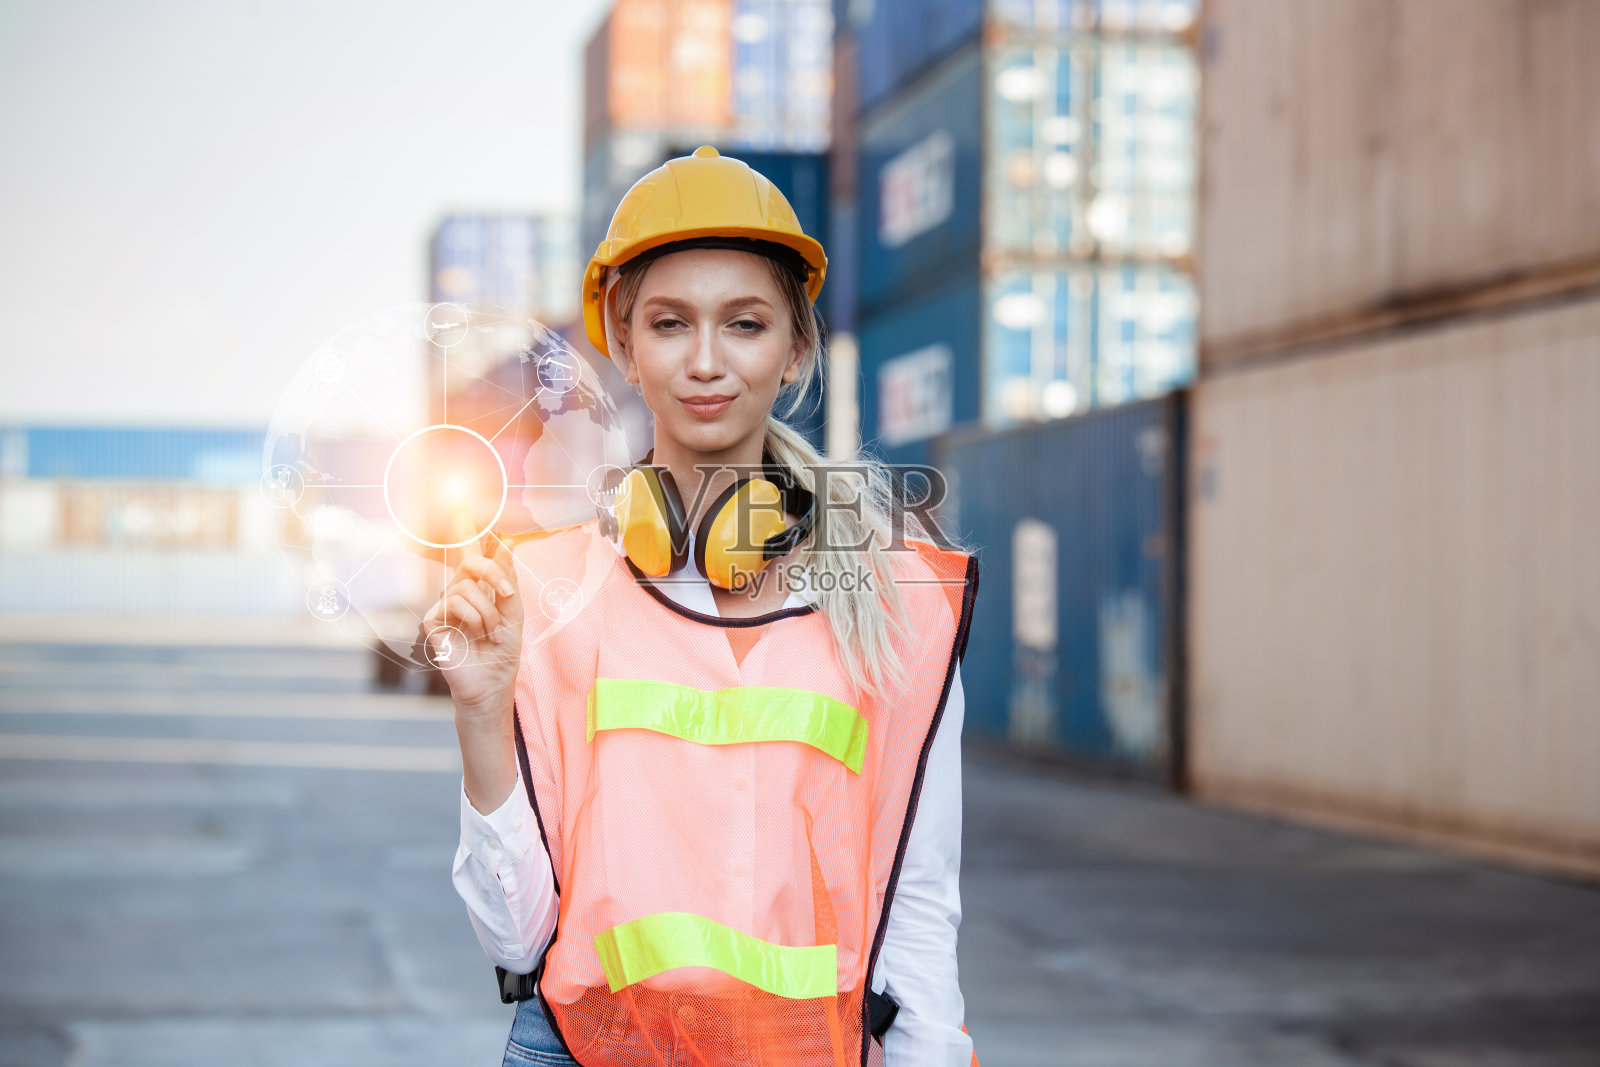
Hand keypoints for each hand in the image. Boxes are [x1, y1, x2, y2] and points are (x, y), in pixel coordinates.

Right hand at [420, 533, 522, 720]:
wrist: (492, 684)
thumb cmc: (503, 651)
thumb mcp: (514, 612)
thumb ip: (508, 578)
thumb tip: (507, 542)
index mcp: (480, 587)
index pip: (472, 551)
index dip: (465, 525)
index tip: (458, 497)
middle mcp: (460, 591)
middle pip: (470, 560)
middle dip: (491, 570)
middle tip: (505, 593)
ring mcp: (445, 605)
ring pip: (466, 585)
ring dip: (488, 610)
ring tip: (493, 633)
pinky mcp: (433, 620)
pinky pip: (455, 602)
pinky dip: (475, 618)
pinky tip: (478, 636)